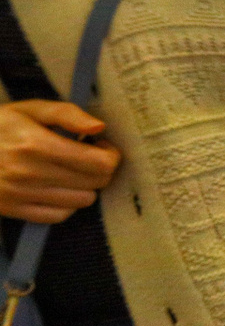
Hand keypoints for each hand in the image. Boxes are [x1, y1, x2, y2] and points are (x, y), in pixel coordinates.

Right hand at [0, 100, 120, 222]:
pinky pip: (59, 216)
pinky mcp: (13, 210)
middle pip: (96, 183)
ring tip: (68, 170)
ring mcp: (21, 195)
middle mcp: (30, 173)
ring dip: (84, 186)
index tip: (100, 146)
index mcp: (37, 145)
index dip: (110, 155)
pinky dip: (65, 204)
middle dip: (100, 169)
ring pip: (82, 201)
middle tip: (86, 156)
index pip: (100, 164)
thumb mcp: (28, 109)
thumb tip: (99, 127)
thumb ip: (66, 114)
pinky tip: (55, 187)